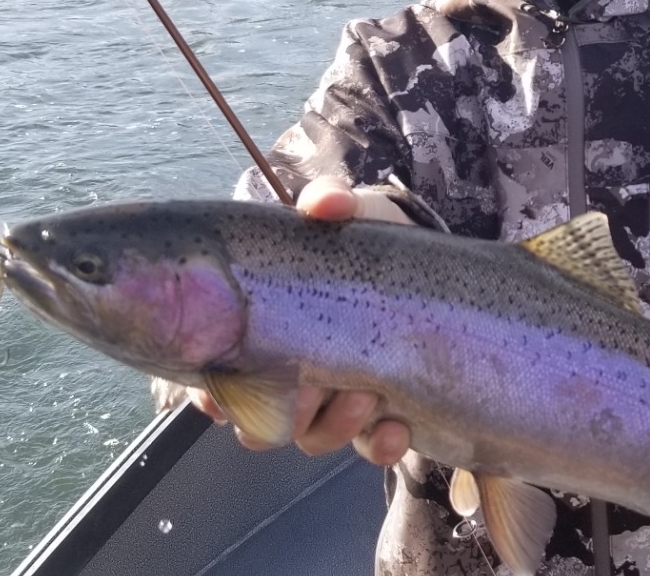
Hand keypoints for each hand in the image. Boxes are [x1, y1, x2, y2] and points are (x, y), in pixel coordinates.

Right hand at [185, 176, 413, 463]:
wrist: (436, 270)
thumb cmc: (371, 242)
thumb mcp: (351, 214)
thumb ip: (331, 201)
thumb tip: (326, 203)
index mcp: (264, 331)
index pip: (216, 380)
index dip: (213, 396)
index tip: (225, 394)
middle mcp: (292, 373)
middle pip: (262, 421)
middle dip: (285, 410)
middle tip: (311, 386)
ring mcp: (334, 399)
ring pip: (312, 437)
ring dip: (334, 423)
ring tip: (367, 394)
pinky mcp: (378, 416)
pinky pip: (368, 447)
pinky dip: (379, 444)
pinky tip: (397, 427)